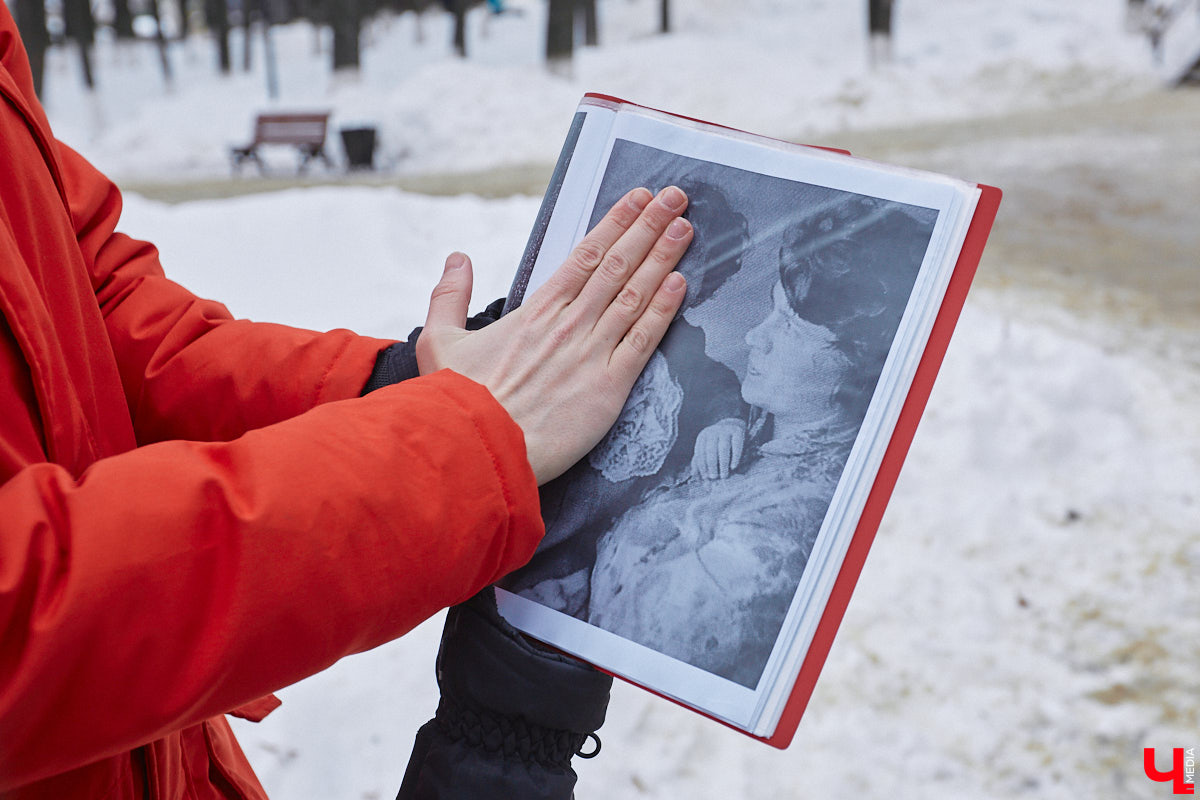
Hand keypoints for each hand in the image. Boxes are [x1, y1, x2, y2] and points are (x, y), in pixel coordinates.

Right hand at [415, 186, 693, 484]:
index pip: (585, 255)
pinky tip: (681, 284)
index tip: (638, 199)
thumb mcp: (439, 342)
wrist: (477, 448)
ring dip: (663, 259)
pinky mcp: (609, 387)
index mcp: (535, 312)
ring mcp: (591, 353)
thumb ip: (450, 296)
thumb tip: (457, 259)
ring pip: (635, 295)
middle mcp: (568, 324)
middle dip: (649, 228)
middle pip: (617, 265)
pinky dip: (663, 310)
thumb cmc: (457, 402)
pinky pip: (643, 341)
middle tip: (676, 198)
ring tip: (685, 228)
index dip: (615, 223)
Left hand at [690, 418, 745, 479]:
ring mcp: (725, 429)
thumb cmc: (719, 443)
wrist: (733, 425)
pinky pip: (736, 445)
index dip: (702, 466)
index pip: (700, 452)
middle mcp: (713, 431)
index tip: (705, 477)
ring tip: (724, 475)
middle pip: (710, 450)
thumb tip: (695, 475)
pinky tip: (733, 467)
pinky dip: (735, 457)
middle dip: (711, 465)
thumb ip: (701, 461)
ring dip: (723, 463)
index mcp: (703, 436)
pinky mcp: (738, 430)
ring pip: (723, 448)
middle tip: (714, 478)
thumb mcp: (708, 449)